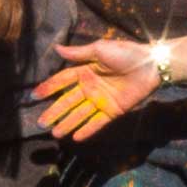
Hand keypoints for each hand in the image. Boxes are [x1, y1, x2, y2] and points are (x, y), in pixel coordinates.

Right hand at [38, 37, 169, 141]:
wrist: (152, 65)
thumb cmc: (126, 53)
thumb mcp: (100, 49)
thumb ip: (78, 53)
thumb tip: (56, 48)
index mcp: (86, 71)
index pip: (63, 81)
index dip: (49, 87)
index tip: (35, 96)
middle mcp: (91, 87)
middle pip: (68, 101)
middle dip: (55, 112)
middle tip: (41, 123)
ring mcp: (101, 100)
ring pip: (80, 114)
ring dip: (67, 124)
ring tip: (54, 133)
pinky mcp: (113, 110)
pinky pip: (98, 122)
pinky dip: (87, 130)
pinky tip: (76, 138)